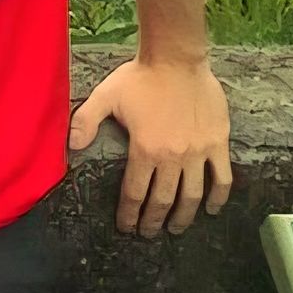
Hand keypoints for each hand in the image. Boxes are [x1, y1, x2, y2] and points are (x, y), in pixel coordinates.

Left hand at [67, 55, 233, 236]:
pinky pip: (221, 178)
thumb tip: (71, 145)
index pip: (135, 193)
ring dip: (183, 217)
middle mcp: (173, 157)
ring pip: (192, 195)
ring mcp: (198, 152)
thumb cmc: (139, 77)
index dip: (129, 215)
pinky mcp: (217, 143)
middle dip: (153, 222)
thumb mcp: (105, 96)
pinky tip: (211, 209)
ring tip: (175, 229)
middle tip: (148, 234)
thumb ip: (86, 121)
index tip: (126, 228)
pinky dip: (218, 197)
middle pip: (163, 200)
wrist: (177, 58)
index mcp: (145, 149)